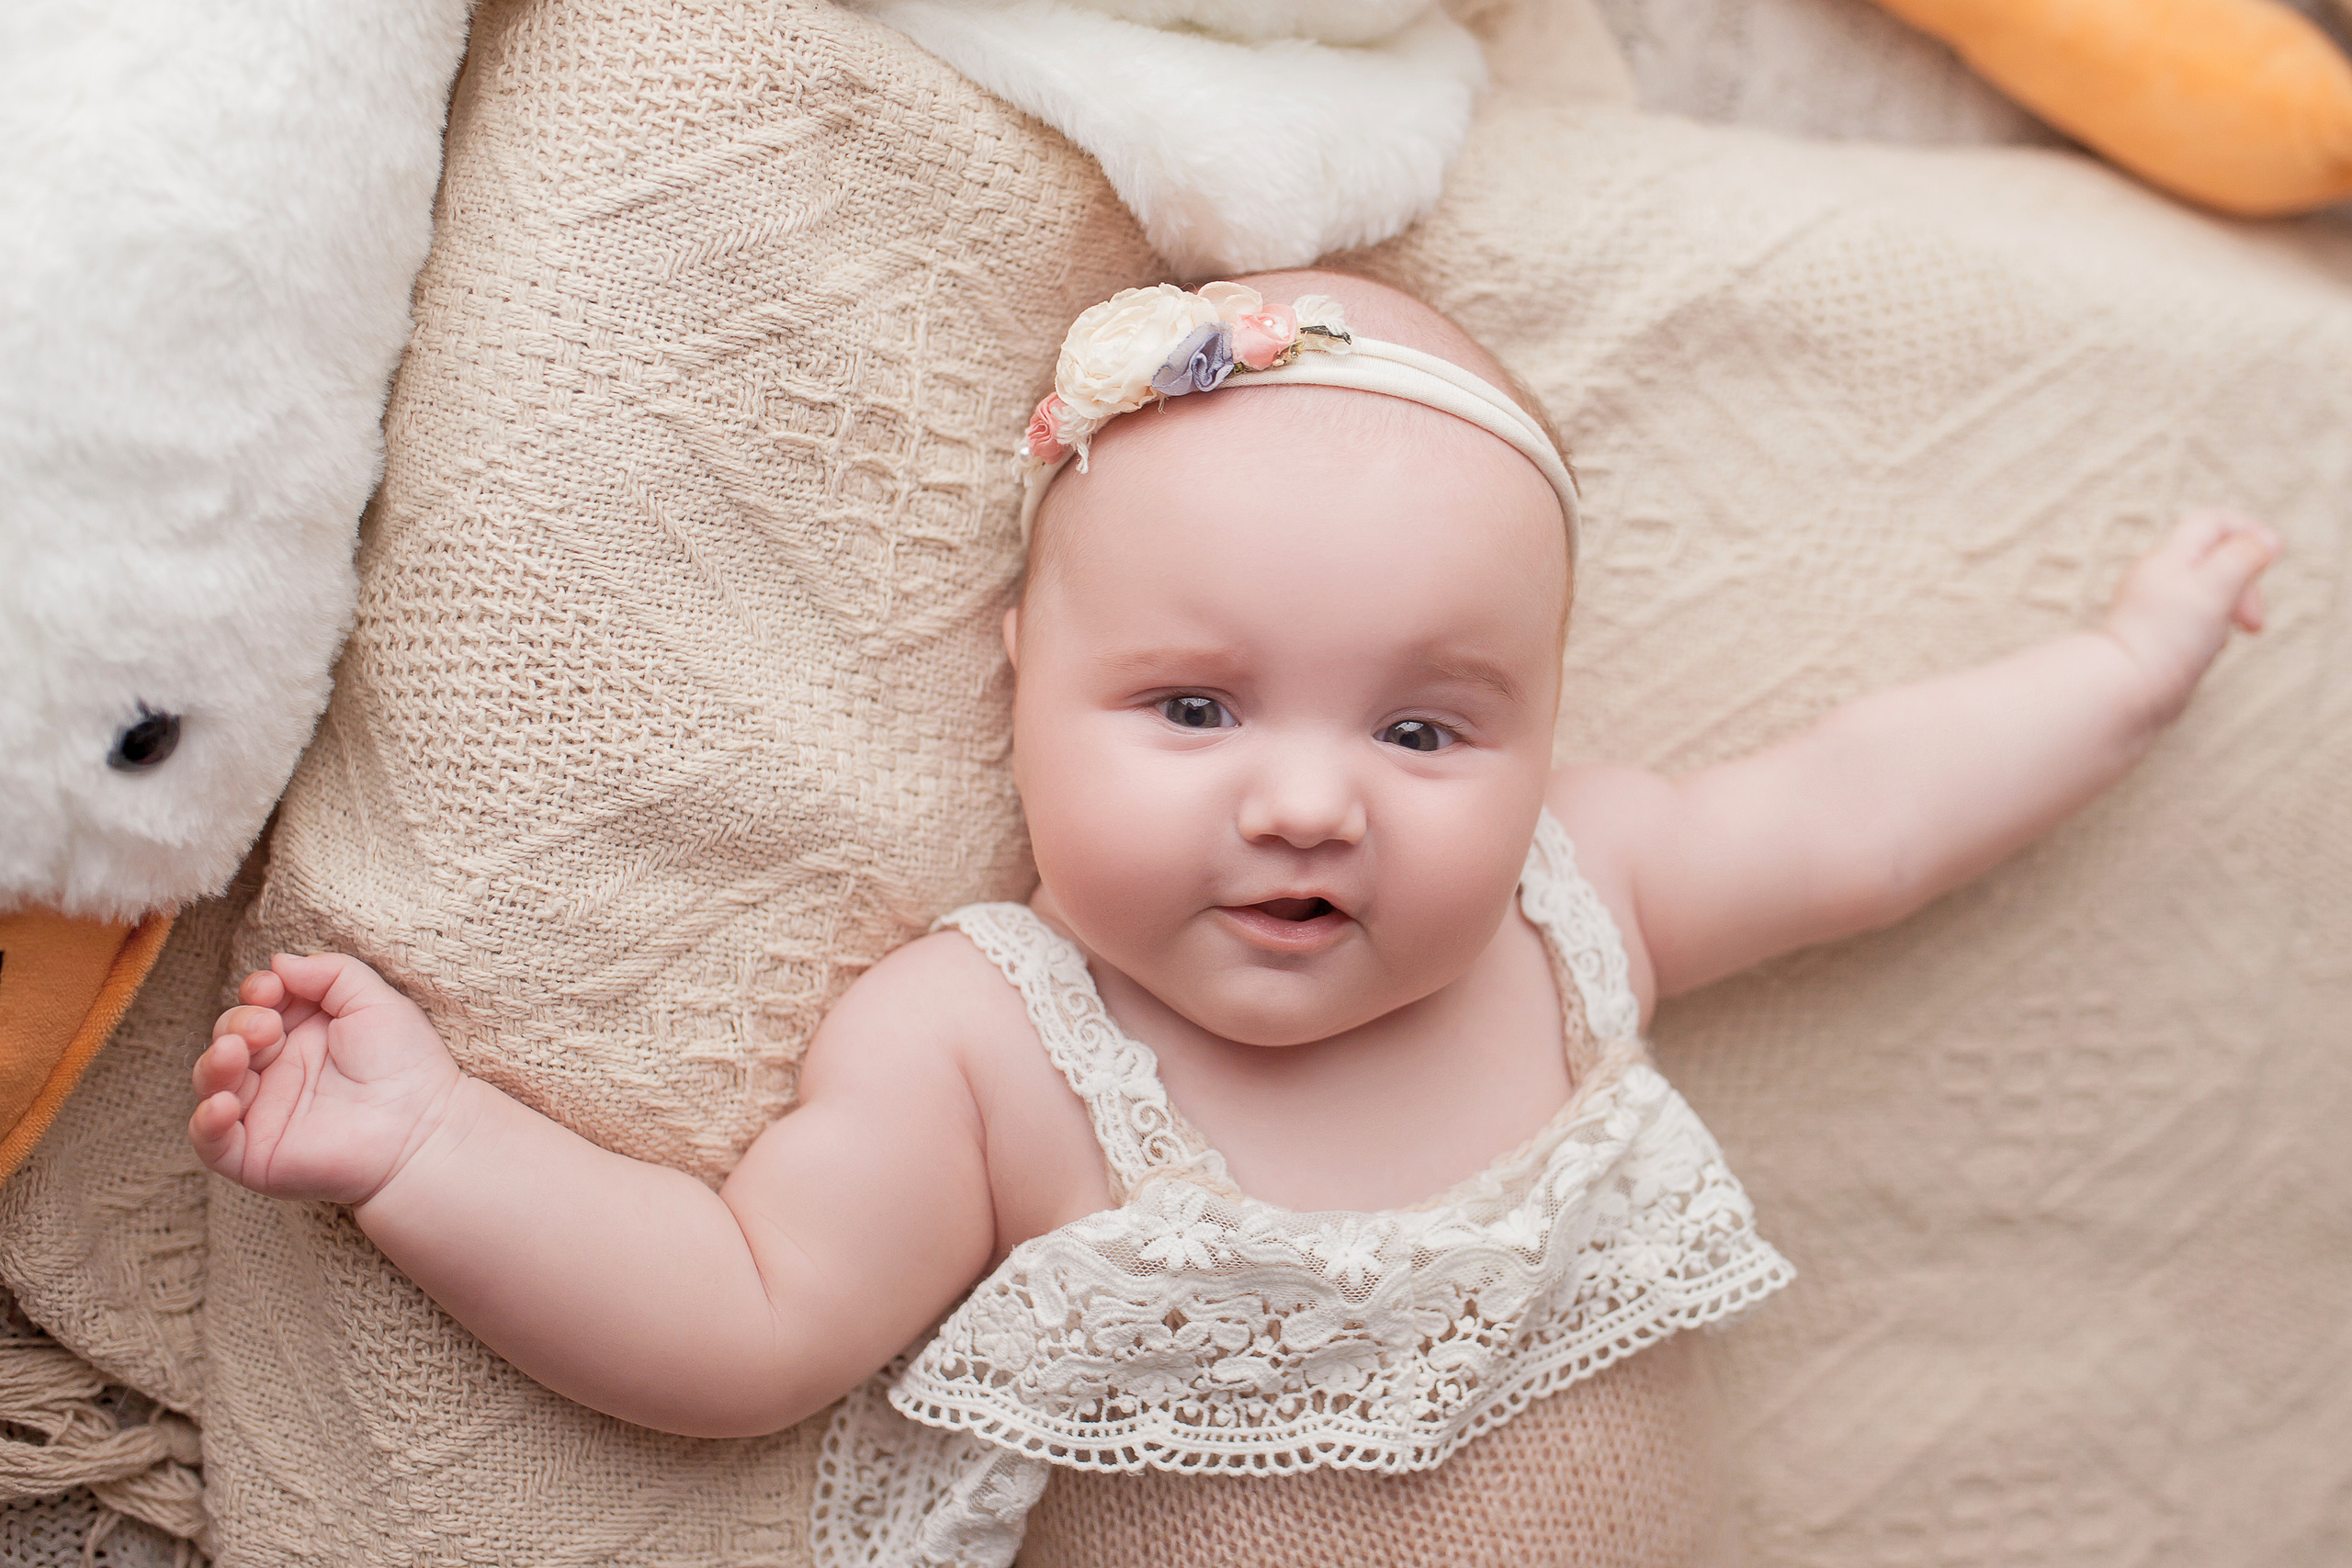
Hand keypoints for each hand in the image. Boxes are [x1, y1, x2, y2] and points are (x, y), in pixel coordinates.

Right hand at [190, 953, 465, 1204]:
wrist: (426, 1128)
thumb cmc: (407, 1064)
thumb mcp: (374, 1001)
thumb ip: (331, 973)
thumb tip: (278, 961)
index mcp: (301, 1036)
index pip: (256, 1006)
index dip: (256, 992)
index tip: (272, 988)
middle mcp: (277, 1072)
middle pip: (228, 1037)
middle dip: (238, 1023)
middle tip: (267, 1027)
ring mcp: (263, 1114)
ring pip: (211, 1083)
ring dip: (214, 1063)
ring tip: (236, 1051)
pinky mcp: (254, 1155)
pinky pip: (210, 1141)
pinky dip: (205, 1121)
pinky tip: (222, 1103)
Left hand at [2102, 510, 2278, 726]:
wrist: (2125, 691)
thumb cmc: (2167, 639)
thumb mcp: (2215, 589)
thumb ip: (2242, 558)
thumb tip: (2266, 540)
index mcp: (2169, 556)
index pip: (2213, 522)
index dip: (2249, 531)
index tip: (2272, 557)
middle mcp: (2157, 575)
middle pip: (2216, 558)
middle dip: (2246, 582)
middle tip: (2253, 620)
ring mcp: (2154, 605)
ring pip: (2209, 591)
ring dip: (2231, 608)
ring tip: (2230, 635)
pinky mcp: (2156, 634)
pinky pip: (2196, 619)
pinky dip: (2213, 629)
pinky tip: (2208, 650)